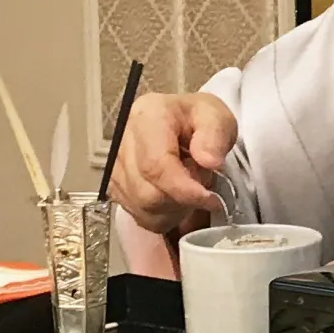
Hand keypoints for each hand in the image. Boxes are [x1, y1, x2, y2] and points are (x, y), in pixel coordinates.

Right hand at [110, 92, 237, 233]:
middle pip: (147, 192)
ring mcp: (116, 165)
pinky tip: (176, 196)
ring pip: (142, 208)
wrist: (183, 119)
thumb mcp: (217, 117)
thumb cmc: (197, 118)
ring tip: (190, 186)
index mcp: (148, 117)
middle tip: (203, 185)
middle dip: (182, 200)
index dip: (183, 190)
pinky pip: (139, 215)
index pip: (156, 165)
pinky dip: (164, 215)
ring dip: (174, 209)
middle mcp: (124, 140)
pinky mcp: (116, 184)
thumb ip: (215, 135)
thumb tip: (209, 160)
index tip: (209, 198)